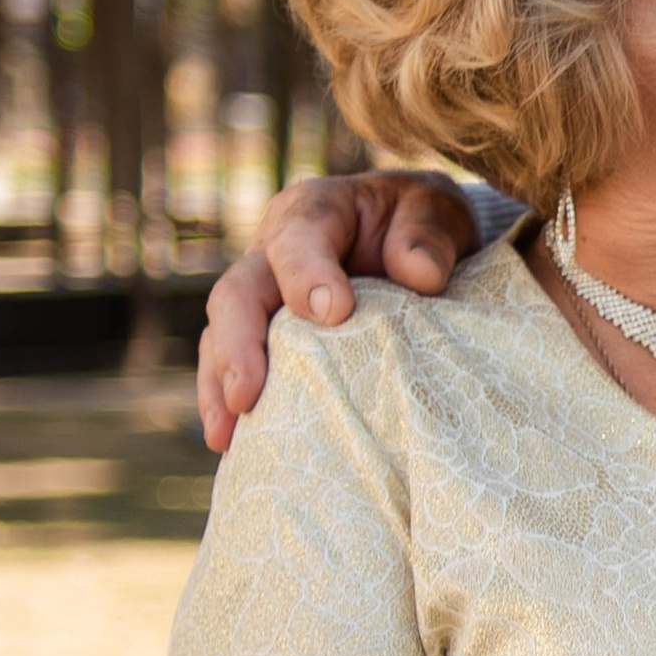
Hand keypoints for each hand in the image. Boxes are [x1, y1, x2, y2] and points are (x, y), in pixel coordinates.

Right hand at [197, 170, 480, 452]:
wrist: (419, 240)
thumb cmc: (423, 224)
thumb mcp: (436, 212)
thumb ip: (428, 236)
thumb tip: (420, 275)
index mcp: (314, 212)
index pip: (296, 238)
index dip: (306, 274)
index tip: (334, 314)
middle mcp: (273, 253)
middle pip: (237, 294)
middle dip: (237, 346)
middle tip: (247, 396)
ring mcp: (264, 298)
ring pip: (222, 336)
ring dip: (219, 386)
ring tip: (224, 436)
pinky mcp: (268, 338)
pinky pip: (235, 366)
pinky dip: (230, 402)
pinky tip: (232, 443)